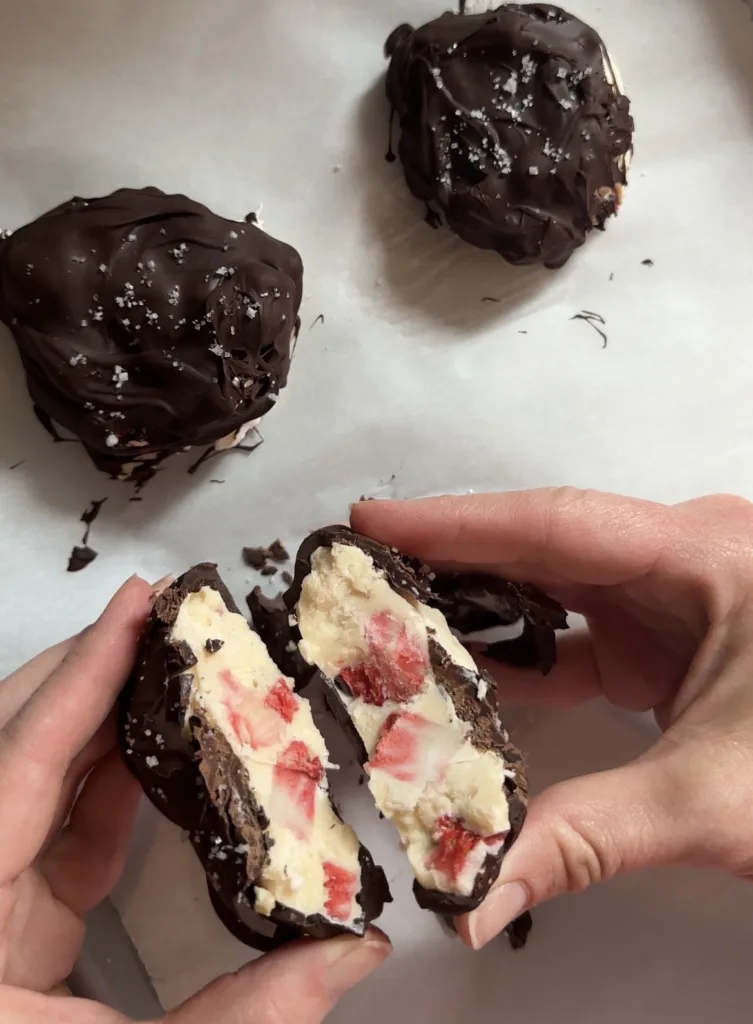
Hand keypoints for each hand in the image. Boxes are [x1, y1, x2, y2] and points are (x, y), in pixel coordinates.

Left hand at [0, 576, 389, 1022]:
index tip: (141, 599)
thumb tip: (355, 954)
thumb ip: (243, 1023)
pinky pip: (55, 827)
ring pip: (35, 778)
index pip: (20, 763)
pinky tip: (166, 762)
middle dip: (94, 675)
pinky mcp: (4, 917)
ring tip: (184, 673)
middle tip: (175, 623)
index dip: (84, 674)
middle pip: (15, 746)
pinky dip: (111, 786)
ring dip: (109, 723)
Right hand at [352, 488, 752, 948]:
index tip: (373, 524)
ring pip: (560, 584)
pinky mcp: (676, 636)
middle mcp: (689, 557)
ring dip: (485, 608)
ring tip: (398, 625)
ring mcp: (682, 595)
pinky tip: (476, 678)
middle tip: (363, 579)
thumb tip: (475, 898)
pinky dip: (529, 653)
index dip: (456, 523)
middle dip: (453, 563)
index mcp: (706, 558)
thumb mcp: (711, 797)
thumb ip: (585, 838)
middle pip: (545, 546)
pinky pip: (584, 628)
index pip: (555, 525)